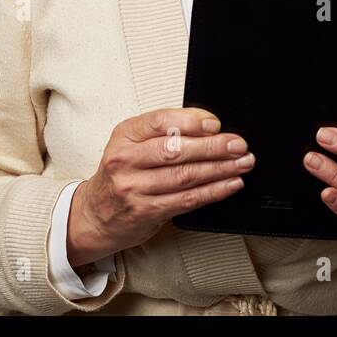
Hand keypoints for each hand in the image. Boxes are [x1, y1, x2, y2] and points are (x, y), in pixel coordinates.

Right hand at [66, 107, 253, 266]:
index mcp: (124, 135)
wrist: (93, 215)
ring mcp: (135, 188)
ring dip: (221, 169)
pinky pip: (187, 200)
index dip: (192, 121)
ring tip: (242, 163)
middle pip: (176, 150)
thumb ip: (162, 131)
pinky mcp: (147, 212)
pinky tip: (230, 184)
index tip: (216, 124)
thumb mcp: (130, 144)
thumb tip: (206, 123)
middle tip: (239, 145)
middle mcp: (126, 161)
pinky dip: (214, 191)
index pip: (161, 122)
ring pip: (186, 176)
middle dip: (214, 147)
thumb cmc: (119, 174)